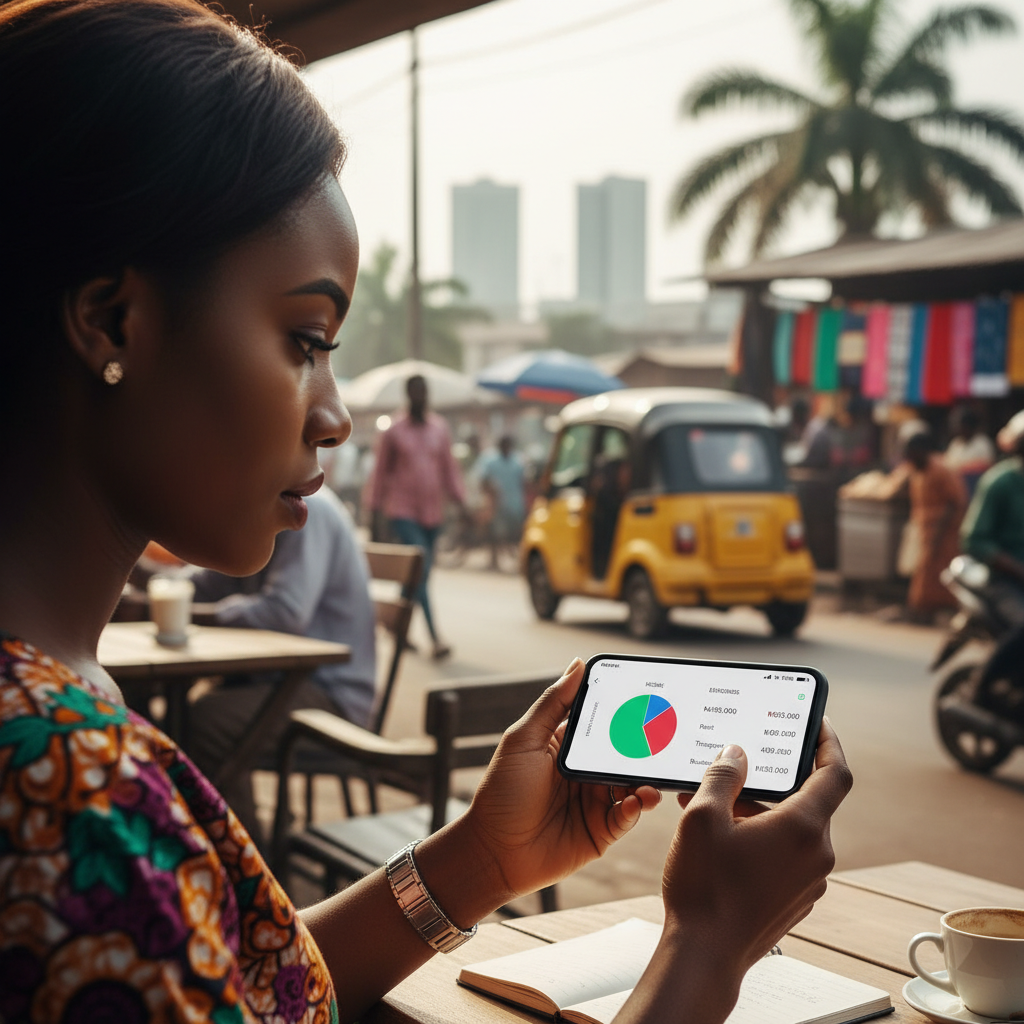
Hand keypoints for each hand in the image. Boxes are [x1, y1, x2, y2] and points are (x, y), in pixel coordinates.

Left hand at [464, 658, 660, 899]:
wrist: (493, 851)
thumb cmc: (502, 791)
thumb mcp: (524, 739)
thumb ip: (554, 703)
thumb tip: (578, 663)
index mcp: (569, 746)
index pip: (605, 723)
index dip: (625, 713)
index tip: (649, 698)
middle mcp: (586, 771)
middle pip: (624, 754)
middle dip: (644, 747)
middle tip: (664, 738)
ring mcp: (596, 801)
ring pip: (632, 784)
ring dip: (646, 779)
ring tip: (652, 777)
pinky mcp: (602, 831)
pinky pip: (627, 815)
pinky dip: (636, 806)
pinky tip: (635, 801)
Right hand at [661, 721, 851, 977]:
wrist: (704, 956)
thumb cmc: (705, 889)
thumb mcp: (702, 818)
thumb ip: (722, 777)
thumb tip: (736, 754)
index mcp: (803, 828)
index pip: (835, 773)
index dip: (828, 742)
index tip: (817, 724)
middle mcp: (817, 854)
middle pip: (807, 800)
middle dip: (769, 782)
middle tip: (734, 771)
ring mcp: (810, 881)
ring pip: (793, 829)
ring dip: (760, 812)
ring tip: (714, 810)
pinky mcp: (796, 899)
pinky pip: (788, 855)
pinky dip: (763, 838)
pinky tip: (723, 841)